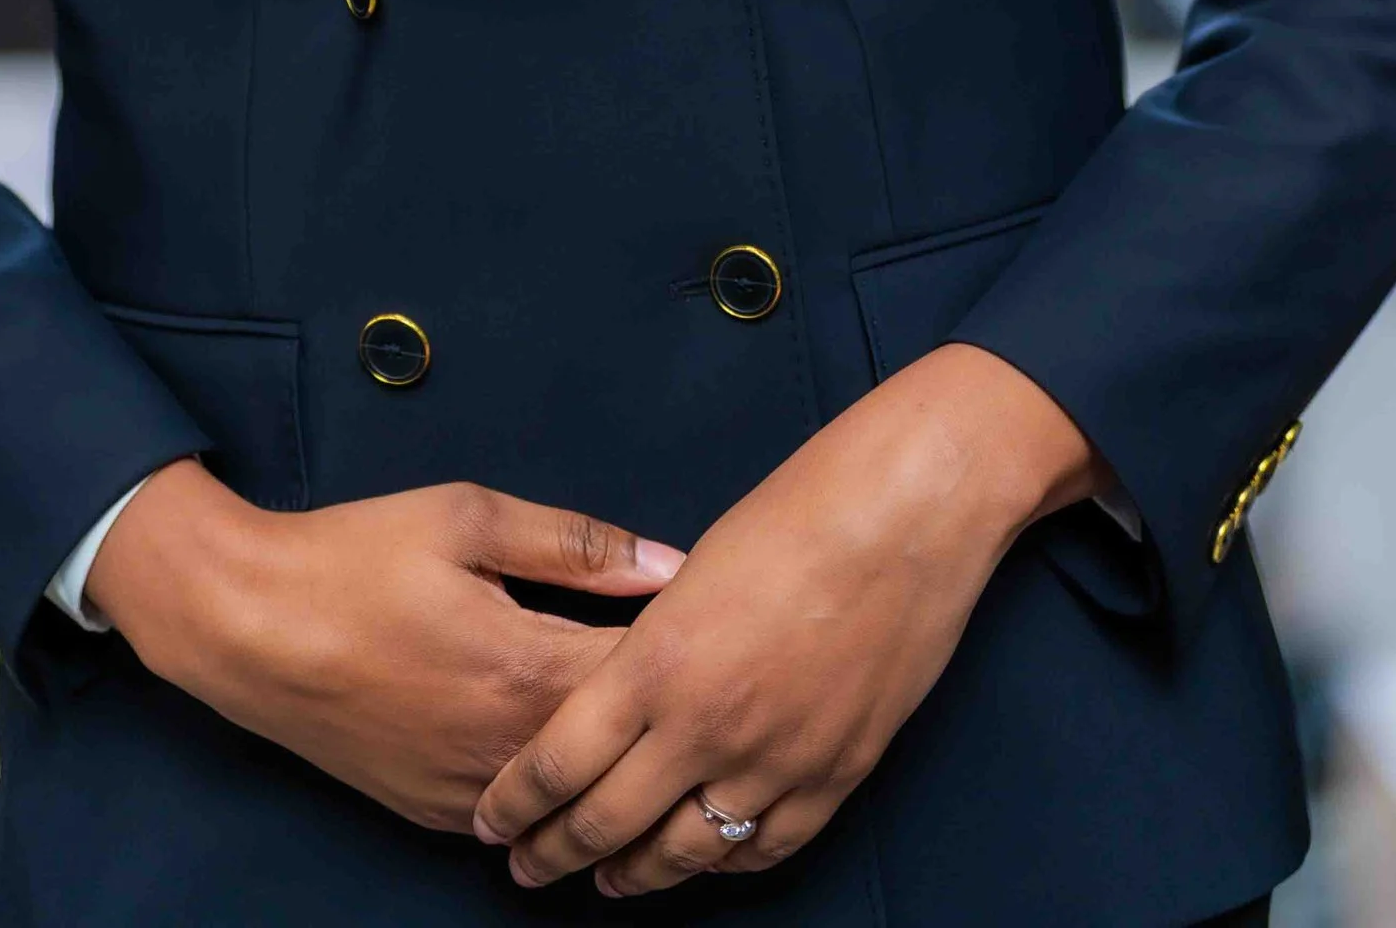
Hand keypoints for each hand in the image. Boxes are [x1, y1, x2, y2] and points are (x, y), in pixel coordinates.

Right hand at [88, 456, 683, 831]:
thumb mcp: (465, 516)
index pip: (646, 680)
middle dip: (663, 718)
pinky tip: (566, 755)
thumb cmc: (353, 558)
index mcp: (526, 668)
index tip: (716, 629)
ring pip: (573, 797)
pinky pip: (519, 815)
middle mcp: (508, 748)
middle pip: (620, 751)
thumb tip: (669, 562)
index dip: (690, 655)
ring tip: (644, 725)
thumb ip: (574, 544)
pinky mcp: (434, 813)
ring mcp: (470, 793)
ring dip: (609, 763)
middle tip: (699, 680)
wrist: (245, 626)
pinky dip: (552, 790)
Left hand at [474, 344, 1104, 895]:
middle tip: (526, 868)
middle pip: (608, 822)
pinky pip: (764, 850)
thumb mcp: (688, 572)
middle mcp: (706, 728)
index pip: (558, 763)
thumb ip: (649, 643)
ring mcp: (774, 763)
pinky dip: (722, 864)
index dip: (517, 804)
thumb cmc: (793, 515)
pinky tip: (702, 861)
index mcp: (655, 664)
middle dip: (555, 853)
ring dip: (636, 874)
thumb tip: (620, 685)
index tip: (492, 822)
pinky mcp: (834, 778)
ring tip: (607, 880)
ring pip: (685, 854)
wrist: (903, 519)